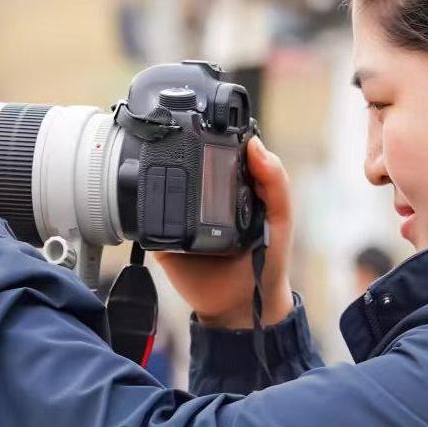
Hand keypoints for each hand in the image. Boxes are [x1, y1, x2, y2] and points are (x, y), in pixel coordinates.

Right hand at [157, 137, 293, 328]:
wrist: (244, 305)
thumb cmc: (268, 259)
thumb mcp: (280, 217)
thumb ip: (275, 182)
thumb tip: (255, 145)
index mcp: (230, 186)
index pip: (217, 151)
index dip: (214, 135)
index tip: (210, 121)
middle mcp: (202, 198)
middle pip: (184, 165)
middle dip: (181, 151)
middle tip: (183, 141)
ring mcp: (180, 218)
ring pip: (161, 189)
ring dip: (160, 178)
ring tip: (168, 168)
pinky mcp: (163, 240)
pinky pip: (147, 223)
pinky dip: (147, 214)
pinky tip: (157, 207)